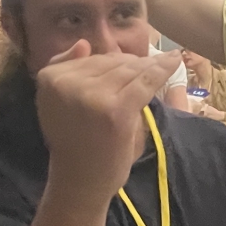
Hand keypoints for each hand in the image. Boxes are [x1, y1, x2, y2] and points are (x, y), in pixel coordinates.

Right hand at [34, 41, 181, 199]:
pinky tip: (176, 60)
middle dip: (131, 65)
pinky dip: (163, 69)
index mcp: (50, 77)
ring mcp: (92, 96)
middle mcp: (67, 82)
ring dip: (147, 68)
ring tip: (162, 65)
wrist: (80, 182)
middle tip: (146, 72)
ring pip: (129, 69)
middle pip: (111, 61)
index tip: (126, 69)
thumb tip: (83, 43)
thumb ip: (65, 69)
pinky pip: (146, 81)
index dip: (111, 64)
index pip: (90, 58)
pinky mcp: (117, 109)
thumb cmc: (73, 142)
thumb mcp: (56, 102)